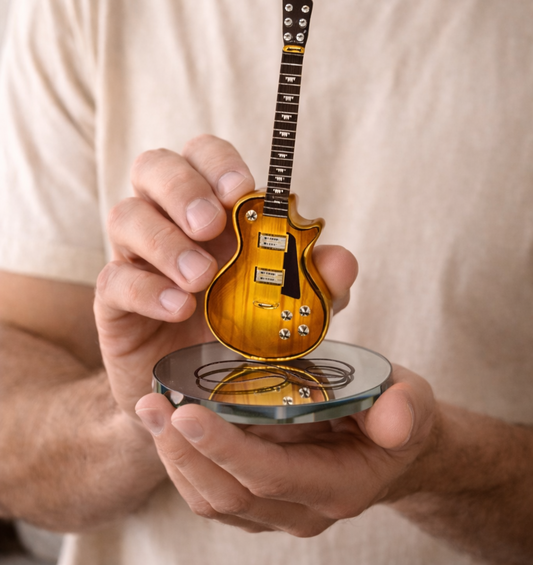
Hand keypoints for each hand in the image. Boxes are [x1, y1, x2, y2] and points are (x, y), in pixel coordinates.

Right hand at [94, 135, 357, 418]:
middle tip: (210, 225)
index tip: (239, 190)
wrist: (194, 393)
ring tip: (200, 279)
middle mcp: (166, 218)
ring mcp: (134, 256)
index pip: (202, 154)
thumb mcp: (286, 307)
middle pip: (153, 166)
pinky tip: (178, 308)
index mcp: (210, 205)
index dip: (218, 162)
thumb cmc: (240, 332)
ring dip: (164, 241)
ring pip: (125, 215)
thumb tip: (340, 260)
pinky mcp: (112, 301)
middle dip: (181, 187)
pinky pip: (114, 280)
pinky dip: (147, 290)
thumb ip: (313, 282)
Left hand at [134, 365, 436, 534]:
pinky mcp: (259, 498)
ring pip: (211, 498)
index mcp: (337, 485)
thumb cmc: (399, 416)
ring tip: (149, 408)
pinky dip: (184, 459)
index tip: (187, 414)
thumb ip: (405, 410)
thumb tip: (395, 420)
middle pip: (228, 494)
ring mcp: (277, 509)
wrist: (395, 446)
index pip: (269, 477)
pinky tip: (167, 422)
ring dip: (174, 456)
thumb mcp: (413, 403)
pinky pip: (211, 490)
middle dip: (183, 452)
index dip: (225, 449)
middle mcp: (300, 508)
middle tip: (151, 405)